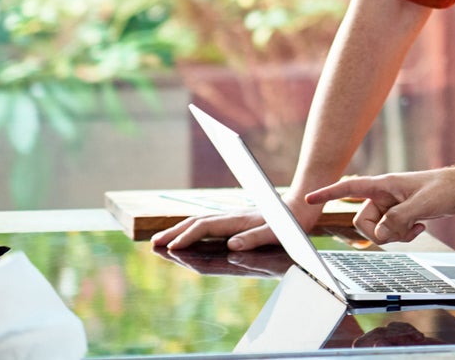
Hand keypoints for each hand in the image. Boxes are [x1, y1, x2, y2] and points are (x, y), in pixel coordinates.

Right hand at [150, 198, 305, 252]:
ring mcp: (232, 218)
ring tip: (162, 241)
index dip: (187, 237)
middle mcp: (231, 217)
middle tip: (153, 243)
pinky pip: (208, 226)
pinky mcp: (235, 222)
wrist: (300, 208)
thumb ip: (255, 238)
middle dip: (174, 232)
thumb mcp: (276, 233)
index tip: (171, 248)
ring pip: (199, 222)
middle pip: (196, 222)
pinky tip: (188, 237)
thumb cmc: (289, 224)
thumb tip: (231, 246)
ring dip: (180, 231)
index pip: (205, 227)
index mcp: (237, 220)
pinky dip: (192, 231)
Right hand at [306, 168, 454, 244]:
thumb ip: (398, 219)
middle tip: (401, 230)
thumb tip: (379, 234)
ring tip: (415, 226)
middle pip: (362, 221)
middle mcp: (383, 195)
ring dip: (394, 235)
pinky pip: (390, 233)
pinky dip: (402, 235)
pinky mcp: (399, 215)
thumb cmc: (443, 189)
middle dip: (379, 232)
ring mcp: (391, 207)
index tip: (308, 198)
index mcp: (383, 185)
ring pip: (377, 230)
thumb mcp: (421, 205)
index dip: (328, 193)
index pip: (349, 188)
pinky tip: (419, 228)